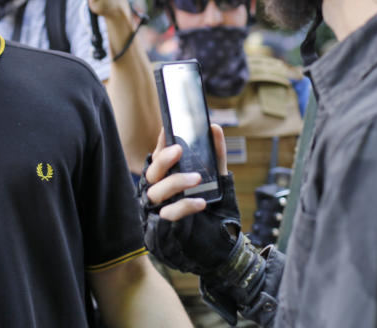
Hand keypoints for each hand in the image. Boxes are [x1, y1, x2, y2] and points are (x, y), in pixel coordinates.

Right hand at [138, 124, 238, 274]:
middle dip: (164, 160)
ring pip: (155, 192)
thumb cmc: (216, 212)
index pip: (159, 158)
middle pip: (152, 173)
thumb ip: (216, 157)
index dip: (161, 144)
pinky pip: (168, 214)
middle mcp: (160, 194)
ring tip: (197, 179)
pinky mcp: (164, 230)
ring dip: (175, 182)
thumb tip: (214, 128)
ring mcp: (159, 212)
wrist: (224, 249)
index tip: (168, 129)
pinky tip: (201, 202)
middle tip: (179, 149)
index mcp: (169, 180)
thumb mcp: (219, 181)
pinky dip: (184, 206)